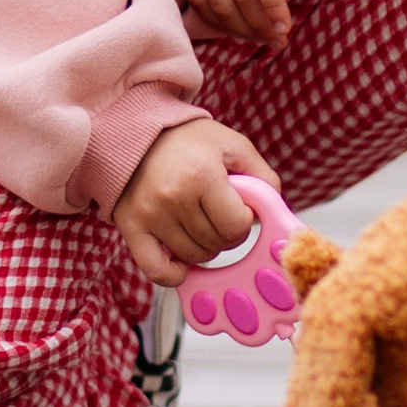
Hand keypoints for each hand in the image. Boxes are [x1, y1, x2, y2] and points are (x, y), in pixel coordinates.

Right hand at [114, 118, 282, 286]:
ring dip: (204, 248)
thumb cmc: (187, 139)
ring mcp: (150, 215)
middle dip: (226, 233)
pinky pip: (156, 271)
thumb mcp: (232, 144)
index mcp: (201, 175)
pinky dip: (173, 273)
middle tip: (218, 213)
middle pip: (217, 244)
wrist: (137, 133)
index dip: (244, 219)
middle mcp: (173, 197)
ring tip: (199, 223)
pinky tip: (181, 258)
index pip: (237, 225)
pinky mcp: (131, 228)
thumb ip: (261, 175)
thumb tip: (276, 207)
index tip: (238, 206)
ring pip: (193, 257)